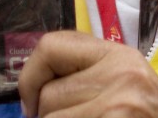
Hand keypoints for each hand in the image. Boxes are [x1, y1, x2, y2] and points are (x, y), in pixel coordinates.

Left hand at [18, 31, 157, 117]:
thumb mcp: (127, 85)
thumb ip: (87, 76)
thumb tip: (31, 91)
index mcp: (119, 56)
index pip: (50, 46)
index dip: (30, 76)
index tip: (33, 104)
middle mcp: (121, 73)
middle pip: (48, 95)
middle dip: (48, 117)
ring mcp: (120, 104)